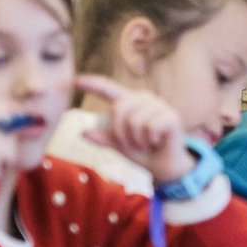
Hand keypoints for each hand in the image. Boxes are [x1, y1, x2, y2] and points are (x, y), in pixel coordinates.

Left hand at [74, 75, 192, 183]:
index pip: (108, 89)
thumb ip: (104, 138)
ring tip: (147, 143)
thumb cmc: (142, 151)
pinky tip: (157, 142)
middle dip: (121, 133)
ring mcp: (159, 105)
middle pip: (119, 108)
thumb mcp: (119, 145)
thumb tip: (82, 133)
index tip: (75, 80)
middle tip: (133, 144)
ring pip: (134, 121)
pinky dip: (149, 141)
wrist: (164, 167)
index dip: (92, 84)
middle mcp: (144, 99)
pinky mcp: (171, 116)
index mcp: (129, 102)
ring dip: (137, 140)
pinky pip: (149, 127)